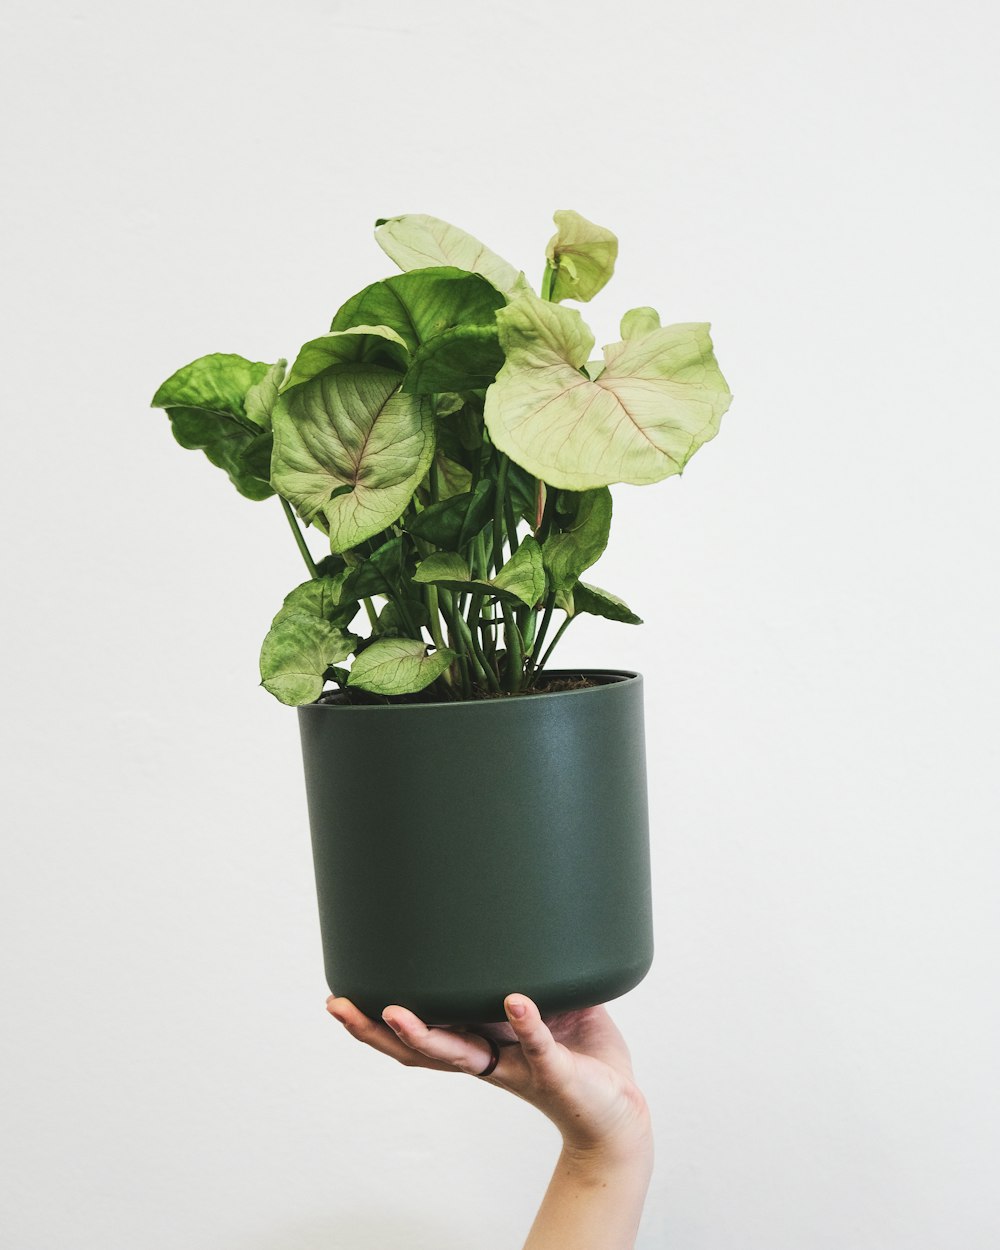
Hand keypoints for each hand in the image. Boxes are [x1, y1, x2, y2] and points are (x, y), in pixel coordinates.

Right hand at [326, 992, 651, 1158]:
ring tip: (395, 1013)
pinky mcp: (557, 1072)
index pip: (417, 1036)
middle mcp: (487, 1059)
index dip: (375, 1023)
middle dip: (375, 1031)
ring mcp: (518, 1067)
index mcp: (479, 1043)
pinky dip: (528, 1022)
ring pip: (461, 1056)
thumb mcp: (546, 1000)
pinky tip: (515, 1000)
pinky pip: (539, 1046)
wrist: (620, 1111)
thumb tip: (510, 902)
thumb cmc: (579, 1052)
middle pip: (419, 1051)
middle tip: (338, 1006)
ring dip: (426, 1036)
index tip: (339, 997)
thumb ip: (527, 964)